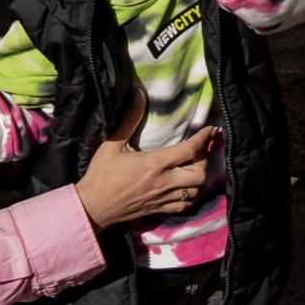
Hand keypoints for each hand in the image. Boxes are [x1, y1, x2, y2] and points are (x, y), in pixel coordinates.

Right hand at [76, 96, 212, 232]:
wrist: (93, 206)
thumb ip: (129, 119)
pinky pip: (186, 206)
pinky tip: (190, 187)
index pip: (189, 150)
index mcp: (155, 163)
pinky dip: (193, 195)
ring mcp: (164, 198)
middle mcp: (164, 182)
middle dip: (205, 160)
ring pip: (196, 191)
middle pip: (200, 173)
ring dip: (202, 178)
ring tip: (197, 166)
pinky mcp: (160, 210)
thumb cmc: (102, 174)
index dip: (204, 138)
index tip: (211, 129)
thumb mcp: (112, 143)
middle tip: (200, 150)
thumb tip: (139, 94)